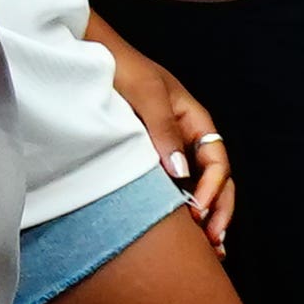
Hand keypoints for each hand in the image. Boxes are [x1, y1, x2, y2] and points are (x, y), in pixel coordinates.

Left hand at [94, 16, 235, 248]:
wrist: (84, 54)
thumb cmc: (119, 68)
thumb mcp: (146, 94)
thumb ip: (164, 130)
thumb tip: (181, 173)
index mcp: (192, 119)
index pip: (215, 159)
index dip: (213, 187)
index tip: (197, 211)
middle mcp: (184, 138)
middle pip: (216, 178)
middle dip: (219, 210)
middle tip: (213, 241)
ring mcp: (166, 150)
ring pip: (197, 187)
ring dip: (206, 216)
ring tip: (209, 249)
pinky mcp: (144, 161)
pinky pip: (169, 188)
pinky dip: (179, 211)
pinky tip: (180, 234)